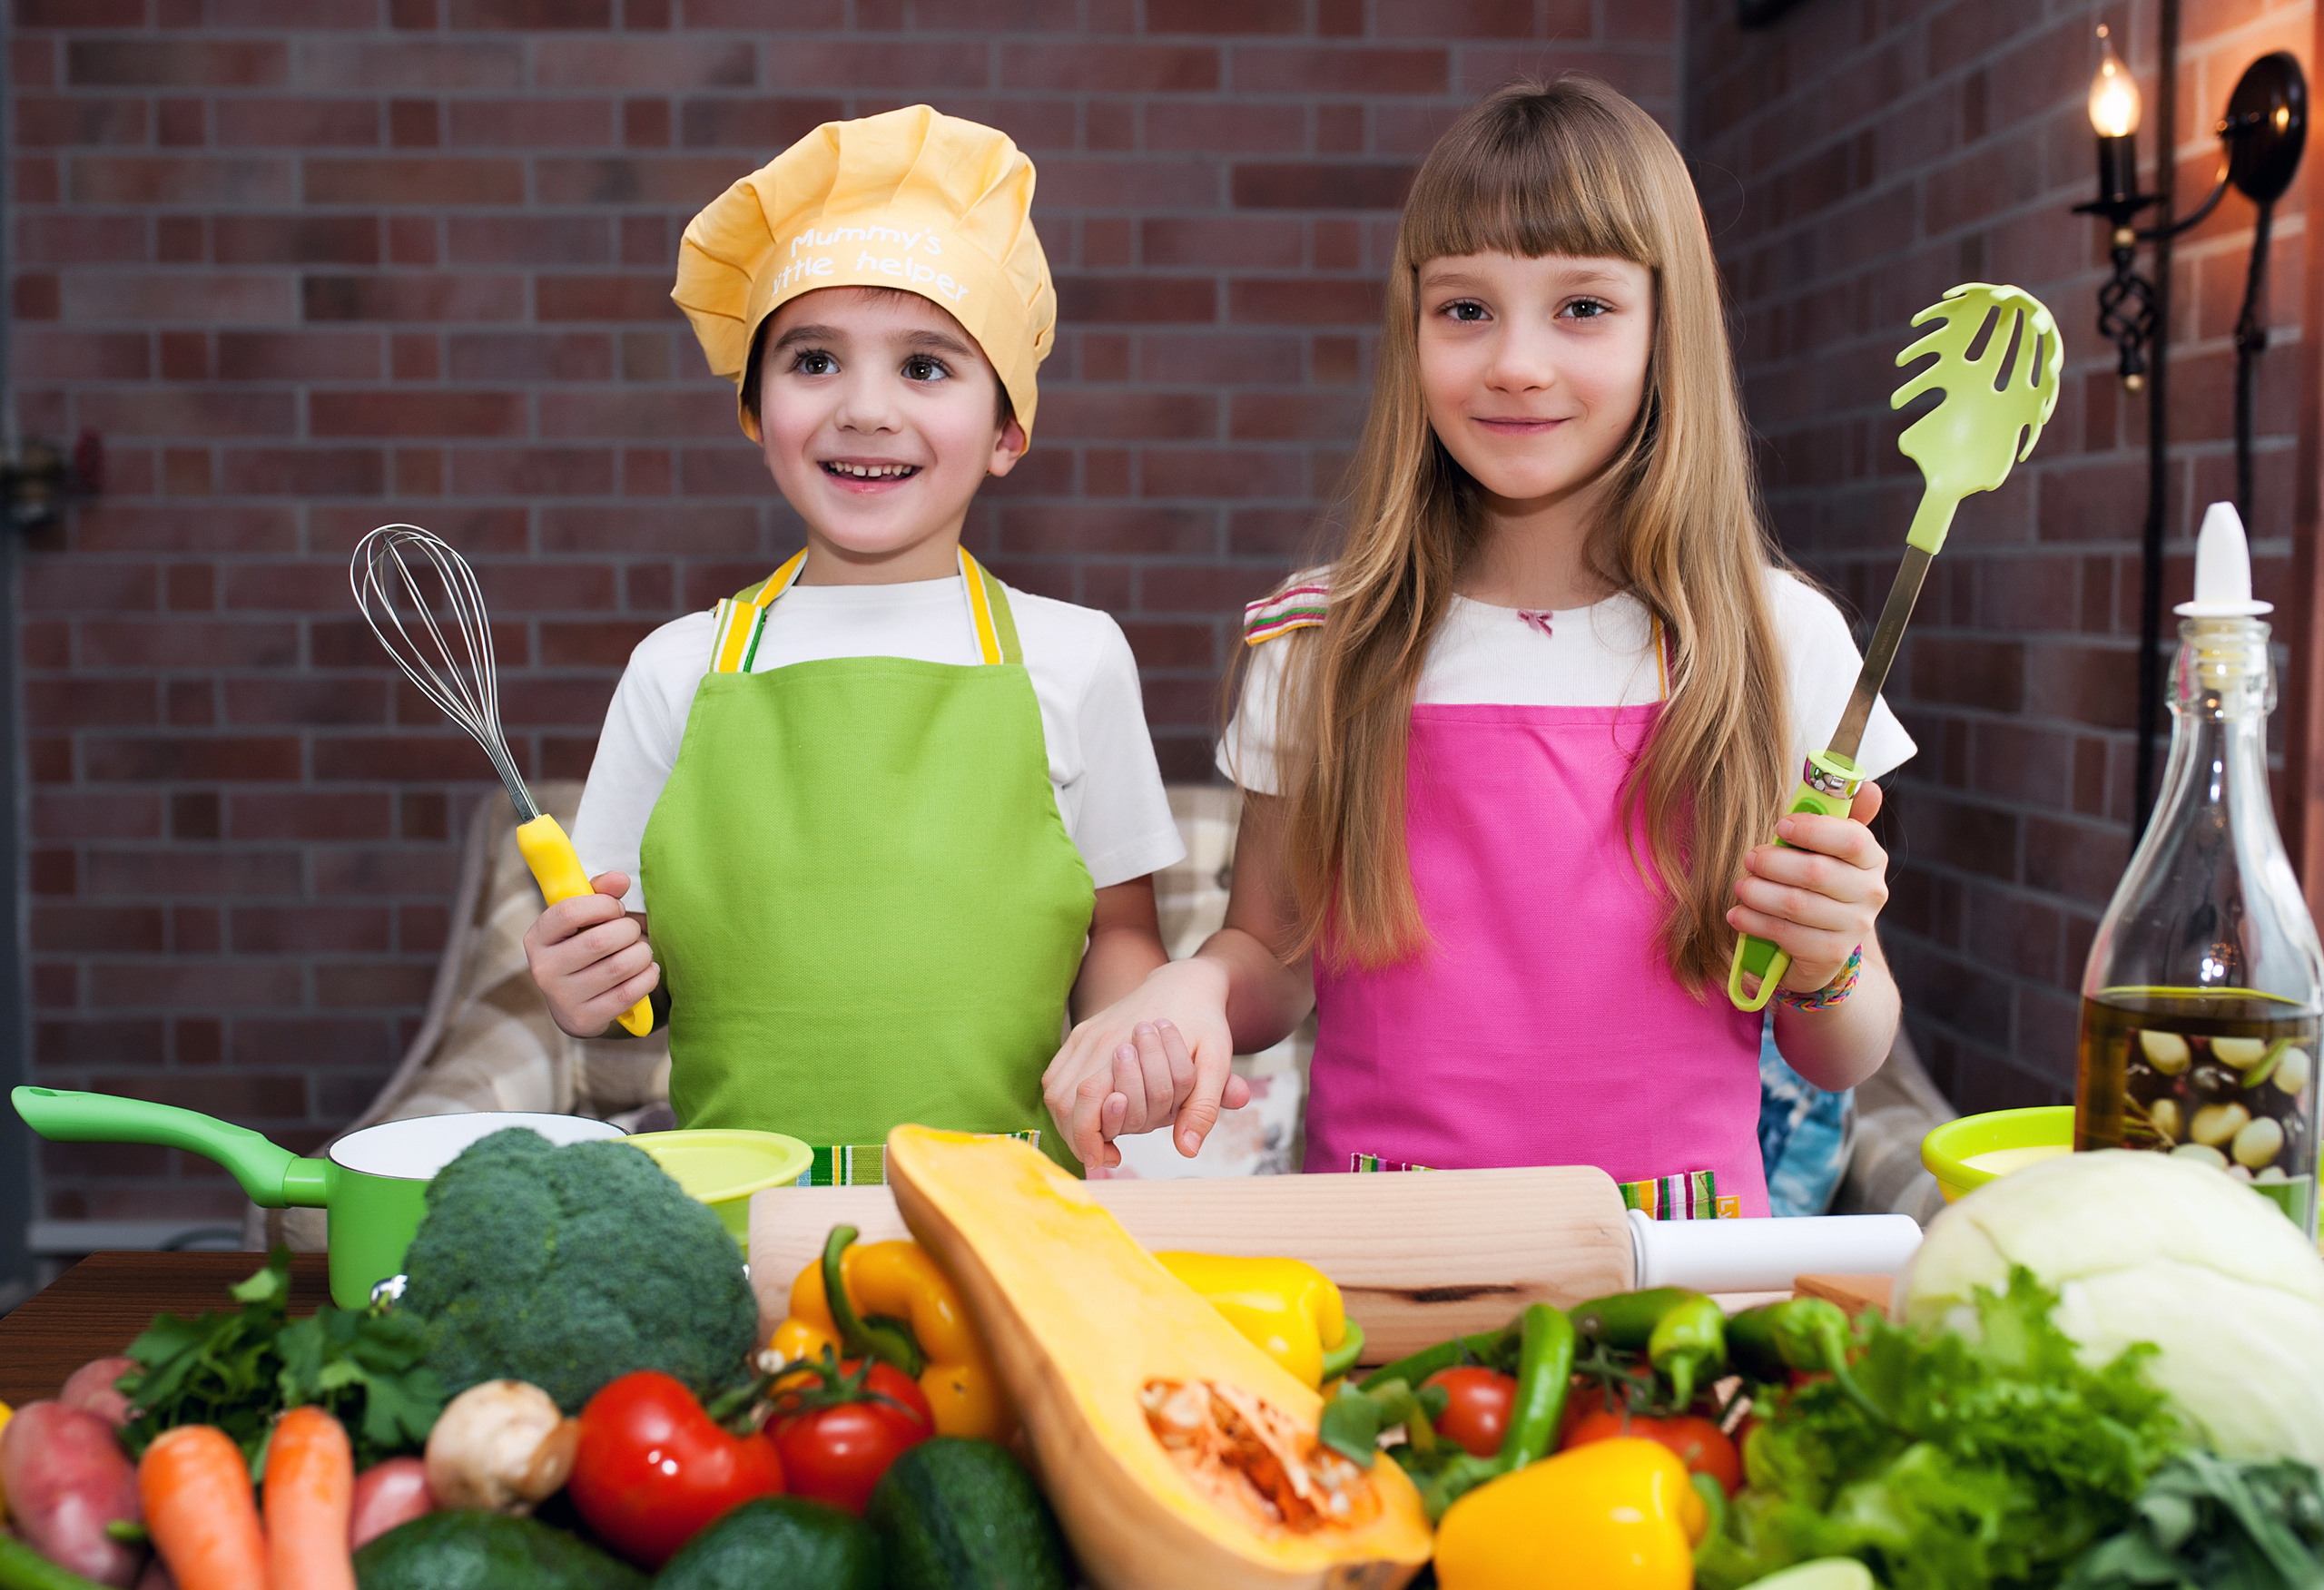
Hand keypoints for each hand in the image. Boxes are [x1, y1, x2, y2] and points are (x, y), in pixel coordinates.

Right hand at [523, 870, 659, 1036]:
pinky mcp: (585, 1018)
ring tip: (641, 950)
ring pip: (619, 967)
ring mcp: (563, 997)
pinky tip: (648, 969)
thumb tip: (620, 879)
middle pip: (599, 941)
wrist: (573, 1003)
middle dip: (628, 930)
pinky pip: (628, 993)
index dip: (603, 905)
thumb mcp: (583, 918)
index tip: (616, 908)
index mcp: (538, 938)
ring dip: (642, 953)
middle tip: (632, 931)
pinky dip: (647, 977)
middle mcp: (544, 969)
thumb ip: (600, 892)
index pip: (569, 912)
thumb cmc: (582, 946)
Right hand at [1042, 957, 1251, 1169]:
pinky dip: (1065, 1103)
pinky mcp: (1082, 1035)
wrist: (1185, 981)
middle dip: (1077, 1135)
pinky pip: (1056, 1075)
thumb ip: (1203, 1105)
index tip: (1107, 1160)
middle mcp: (1097, 1039)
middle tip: (1102, 1157)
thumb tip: (1187, 1150)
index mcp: (1127, 1043)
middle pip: (1063, 1097)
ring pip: (1055, 1089)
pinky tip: (1087, 1118)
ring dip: (1069, 1122)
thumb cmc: (1204, 1022)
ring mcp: (1085, 1036)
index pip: (1090, 1096)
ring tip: (1095, 1142)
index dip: (1090, 1136)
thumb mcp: (1216, 1060)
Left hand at [1727, 783, 1888, 996]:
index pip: (1852, 839)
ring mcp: (1854, 926)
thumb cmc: (1817, 884)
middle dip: (1773, 863)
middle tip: (1748, 858)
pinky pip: (1787, 934)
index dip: (1814, 830)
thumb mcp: (1826, 848)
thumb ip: (1840, 815)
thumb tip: (1870, 787)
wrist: (1822, 946)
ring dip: (1759, 892)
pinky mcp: (1831, 954)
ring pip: (1797, 904)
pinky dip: (1755, 922)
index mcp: (1871, 859)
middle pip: (1816, 872)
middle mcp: (1871, 893)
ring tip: (1740, 886)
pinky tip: (1737, 914)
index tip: (1781, 826)